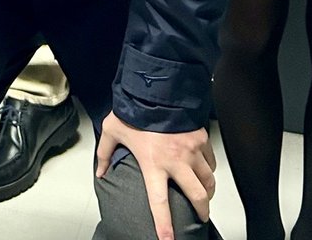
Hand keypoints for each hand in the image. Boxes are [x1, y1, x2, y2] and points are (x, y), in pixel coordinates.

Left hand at [96, 114, 215, 239]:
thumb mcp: (113, 131)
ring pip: (208, 180)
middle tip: (201, 216)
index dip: (164, 225)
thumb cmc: (133, 109)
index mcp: (153, 164)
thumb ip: (105, 153)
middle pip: (197, 196)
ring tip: (204, 194)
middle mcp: (176, 161)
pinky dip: (209, 168)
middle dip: (202, 211)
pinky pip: (210, 161)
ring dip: (207, 191)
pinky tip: (204, 169)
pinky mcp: (201, 138)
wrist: (155, 86)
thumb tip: (101, 173)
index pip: (159, 202)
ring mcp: (191, 150)